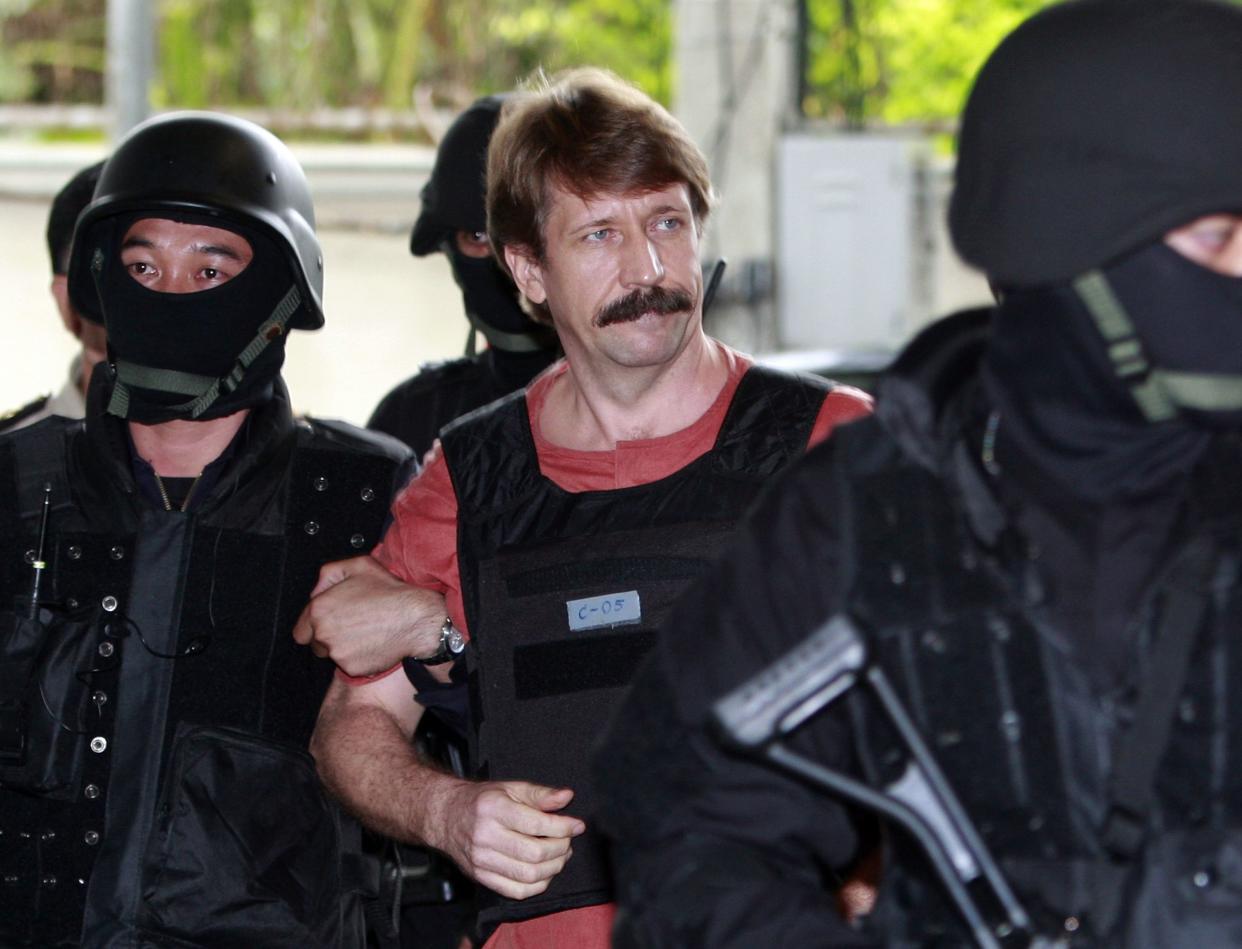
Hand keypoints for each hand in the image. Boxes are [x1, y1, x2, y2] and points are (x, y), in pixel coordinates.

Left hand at [292, 555, 446, 676]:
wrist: (415, 619)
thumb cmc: (389, 592)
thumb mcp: (359, 565)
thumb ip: (330, 573)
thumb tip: (317, 589)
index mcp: (319, 609)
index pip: (301, 630)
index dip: (314, 627)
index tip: (330, 623)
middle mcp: (323, 633)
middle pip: (315, 645)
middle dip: (328, 638)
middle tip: (351, 627)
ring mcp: (337, 653)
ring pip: (332, 656)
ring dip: (343, 648)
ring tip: (365, 634)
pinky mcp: (352, 668)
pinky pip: (349, 666)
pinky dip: (358, 658)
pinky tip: (373, 643)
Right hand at [432, 780, 585, 899]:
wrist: (447, 817)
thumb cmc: (482, 801)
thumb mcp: (510, 788)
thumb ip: (540, 794)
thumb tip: (566, 797)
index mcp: (494, 810)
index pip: (536, 824)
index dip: (563, 827)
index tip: (577, 825)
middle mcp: (486, 837)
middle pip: (535, 853)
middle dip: (561, 848)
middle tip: (567, 840)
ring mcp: (482, 861)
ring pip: (529, 875)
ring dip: (553, 868)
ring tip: (559, 855)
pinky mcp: (481, 877)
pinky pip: (517, 891)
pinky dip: (538, 884)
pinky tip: (544, 871)